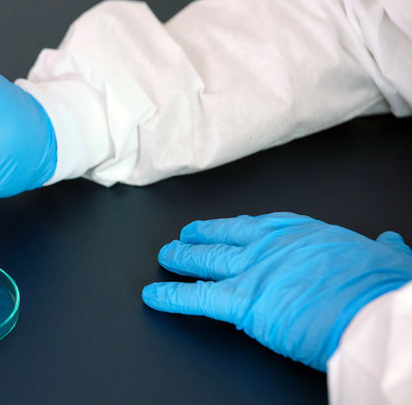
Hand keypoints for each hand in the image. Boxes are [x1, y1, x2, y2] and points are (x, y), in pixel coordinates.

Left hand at [142, 212, 411, 370]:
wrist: (376, 313)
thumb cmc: (382, 290)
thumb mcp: (387, 260)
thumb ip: (380, 251)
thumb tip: (390, 244)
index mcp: (304, 234)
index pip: (260, 226)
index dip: (237, 227)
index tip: (225, 226)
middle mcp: (272, 246)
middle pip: (226, 237)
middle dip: (202, 236)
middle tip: (184, 235)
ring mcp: (253, 270)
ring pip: (207, 260)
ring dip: (182, 258)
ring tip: (166, 256)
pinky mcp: (241, 300)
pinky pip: (196, 296)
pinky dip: (171, 296)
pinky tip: (153, 296)